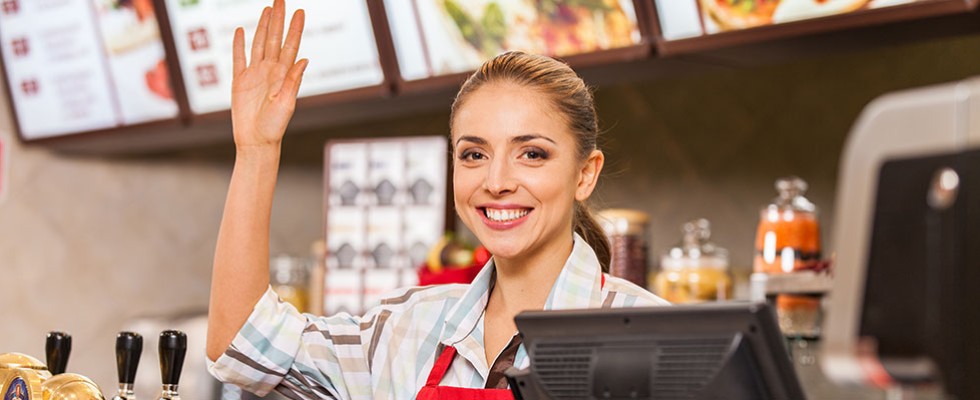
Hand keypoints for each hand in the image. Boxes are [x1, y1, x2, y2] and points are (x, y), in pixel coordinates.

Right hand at [231, 0, 307, 148]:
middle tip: (281, 0)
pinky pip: (239, 58)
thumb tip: (304, 60)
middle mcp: (270, 71)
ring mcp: (255, 74)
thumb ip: (293, 81)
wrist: (256, 141)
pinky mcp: (240, 81)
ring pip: (259, 44)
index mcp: (283, 75)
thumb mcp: (287, 104)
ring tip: (268, 10)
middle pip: (274, 39)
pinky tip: (240, 30)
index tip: (300, 11)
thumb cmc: (274, 127)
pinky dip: (239, 44)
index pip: (290, 46)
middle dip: (279, 19)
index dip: (295, 28)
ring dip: (263, 26)